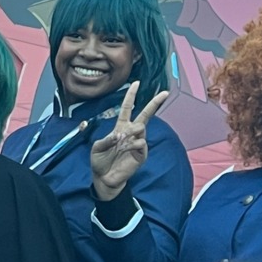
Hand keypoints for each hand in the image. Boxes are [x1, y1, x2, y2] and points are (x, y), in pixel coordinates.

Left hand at [89, 86, 169, 201]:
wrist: (104, 178)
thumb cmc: (100, 162)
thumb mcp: (97, 148)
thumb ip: (106, 139)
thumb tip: (120, 134)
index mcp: (120, 128)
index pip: (128, 109)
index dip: (131, 96)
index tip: (136, 83)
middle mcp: (131, 133)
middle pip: (145, 115)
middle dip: (154, 103)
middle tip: (164, 92)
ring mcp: (137, 143)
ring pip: (141, 128)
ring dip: (131, 131)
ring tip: (122, 140)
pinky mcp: (141, 154)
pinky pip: (141, 143)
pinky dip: (132, 144)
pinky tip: (125, 149)